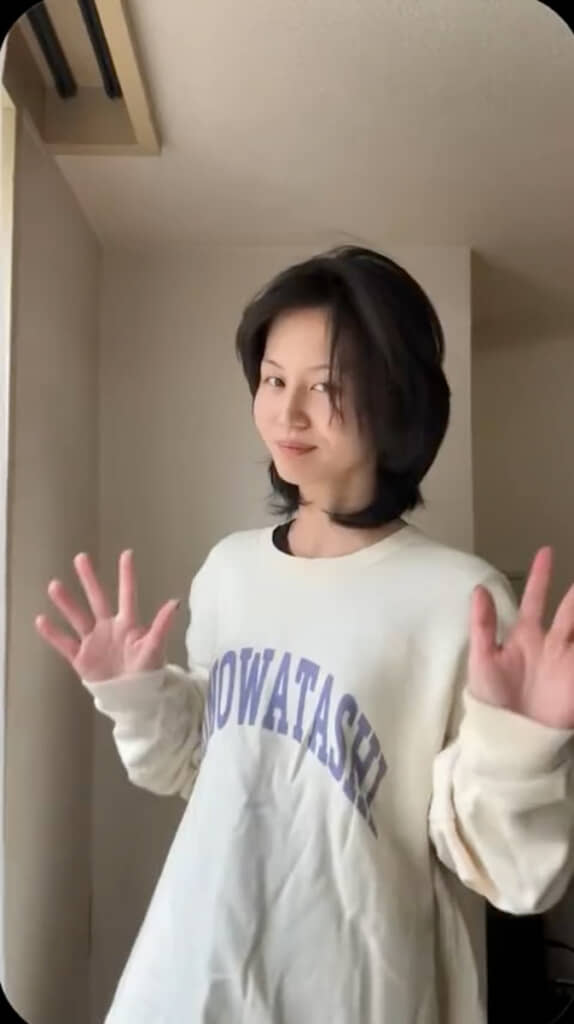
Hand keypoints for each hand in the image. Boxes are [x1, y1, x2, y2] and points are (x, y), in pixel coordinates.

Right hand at [35, 550, 180, 682]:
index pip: (127, 595)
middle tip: (80, 558)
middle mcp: (109, 628)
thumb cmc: (148, 672)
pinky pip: (65, 644)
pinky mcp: (82, 658)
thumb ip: (162, 625)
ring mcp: (94, 642)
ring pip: (78, 617)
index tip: (126, 554)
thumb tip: (175, 602)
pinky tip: (41, 620)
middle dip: (89, 579)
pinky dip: (53, 634)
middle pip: (97, 599)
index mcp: (129, 624)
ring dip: (67, 603)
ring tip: (54, 586)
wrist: (134, 700)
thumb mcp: (155, 648)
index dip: (127, 575)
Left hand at [468, 546, 573, 728]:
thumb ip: (482, 625)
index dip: (541, 576)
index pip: (535, 599)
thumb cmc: (490, 702)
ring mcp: (567, 662)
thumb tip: (478, 588)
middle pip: (569, 611)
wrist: (508, 740)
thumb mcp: (482, 661)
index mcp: (524, 637)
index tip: (546, 551)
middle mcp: (550, 645)